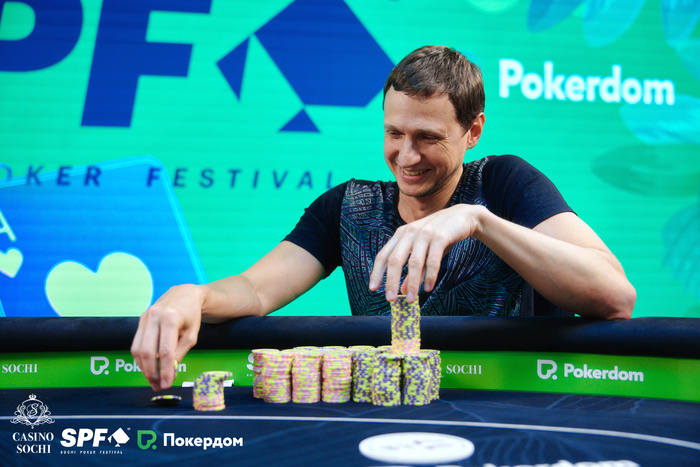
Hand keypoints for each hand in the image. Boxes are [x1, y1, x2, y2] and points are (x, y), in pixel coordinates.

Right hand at [131, 284, 203, 390]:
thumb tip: (169, 373)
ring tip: (153, 380)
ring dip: (144, 368)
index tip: (167, 384)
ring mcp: (144, 317)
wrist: (184, 295)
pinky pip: (136, 343)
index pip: (165, 350)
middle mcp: (154, 316)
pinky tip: (149, 368)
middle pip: (147, 351)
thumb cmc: (191, 316)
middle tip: (158, 386)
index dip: (165, 370)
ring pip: (137, 349)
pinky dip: (141, 359)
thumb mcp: (192, 335)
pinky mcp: (140, 320)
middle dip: (151, 372)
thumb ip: (180, 353)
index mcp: (170, 318)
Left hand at [369, 204, 484, 302]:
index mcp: (401, 234)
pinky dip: (430, 276)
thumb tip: (402, 290)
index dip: (377, 272)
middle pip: (395, 260)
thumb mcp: (424, 252)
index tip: (373, 289)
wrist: (463, 217)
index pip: (384, 255)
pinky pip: (433, 260)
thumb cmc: (440, 236)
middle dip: (391, 281)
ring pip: (414, 262)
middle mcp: (410, 232)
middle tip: (390, 299)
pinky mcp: (440, 236)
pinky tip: (428, 288)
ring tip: (411, 299)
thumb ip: (413, 271)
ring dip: (412, 283)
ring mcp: (424, 233)